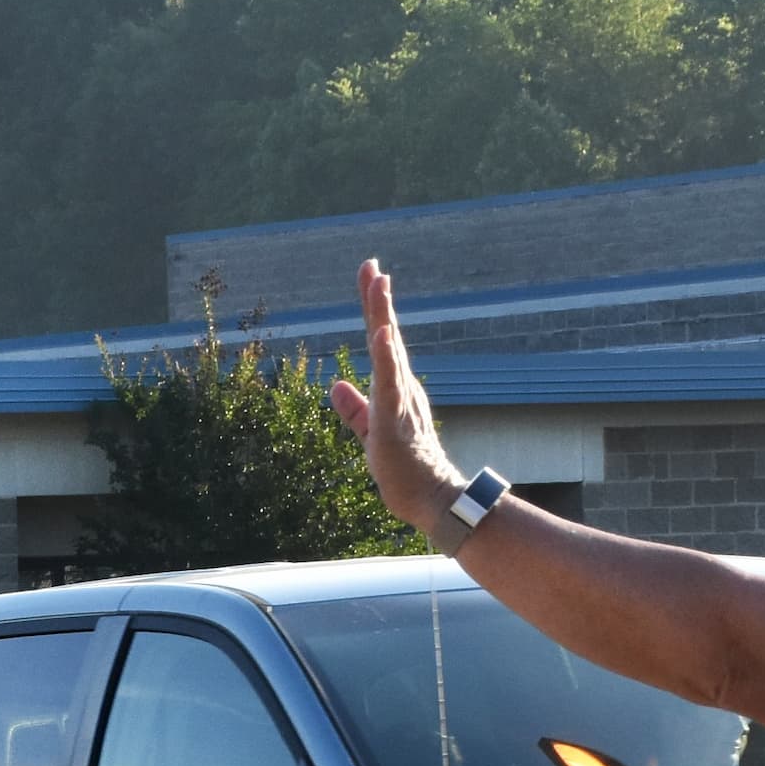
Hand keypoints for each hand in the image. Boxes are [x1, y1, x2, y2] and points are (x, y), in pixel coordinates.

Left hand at [327, 259, 465, 532]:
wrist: (429, 499)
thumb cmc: (404, 468)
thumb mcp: (370, 432)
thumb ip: (353, 408)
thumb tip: (335, 385)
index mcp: (394, 389)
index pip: (381, 342)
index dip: (374, 309)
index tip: (370, 275)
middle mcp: (401, 387)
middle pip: (386, 336)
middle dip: (377, 299)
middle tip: (371, 265)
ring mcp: (400, 400)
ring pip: (389, 351)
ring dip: (383, 316)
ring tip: (379, 282)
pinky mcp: (394, 419)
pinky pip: (389, 384)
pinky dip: (385, 357)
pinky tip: (381, 333)